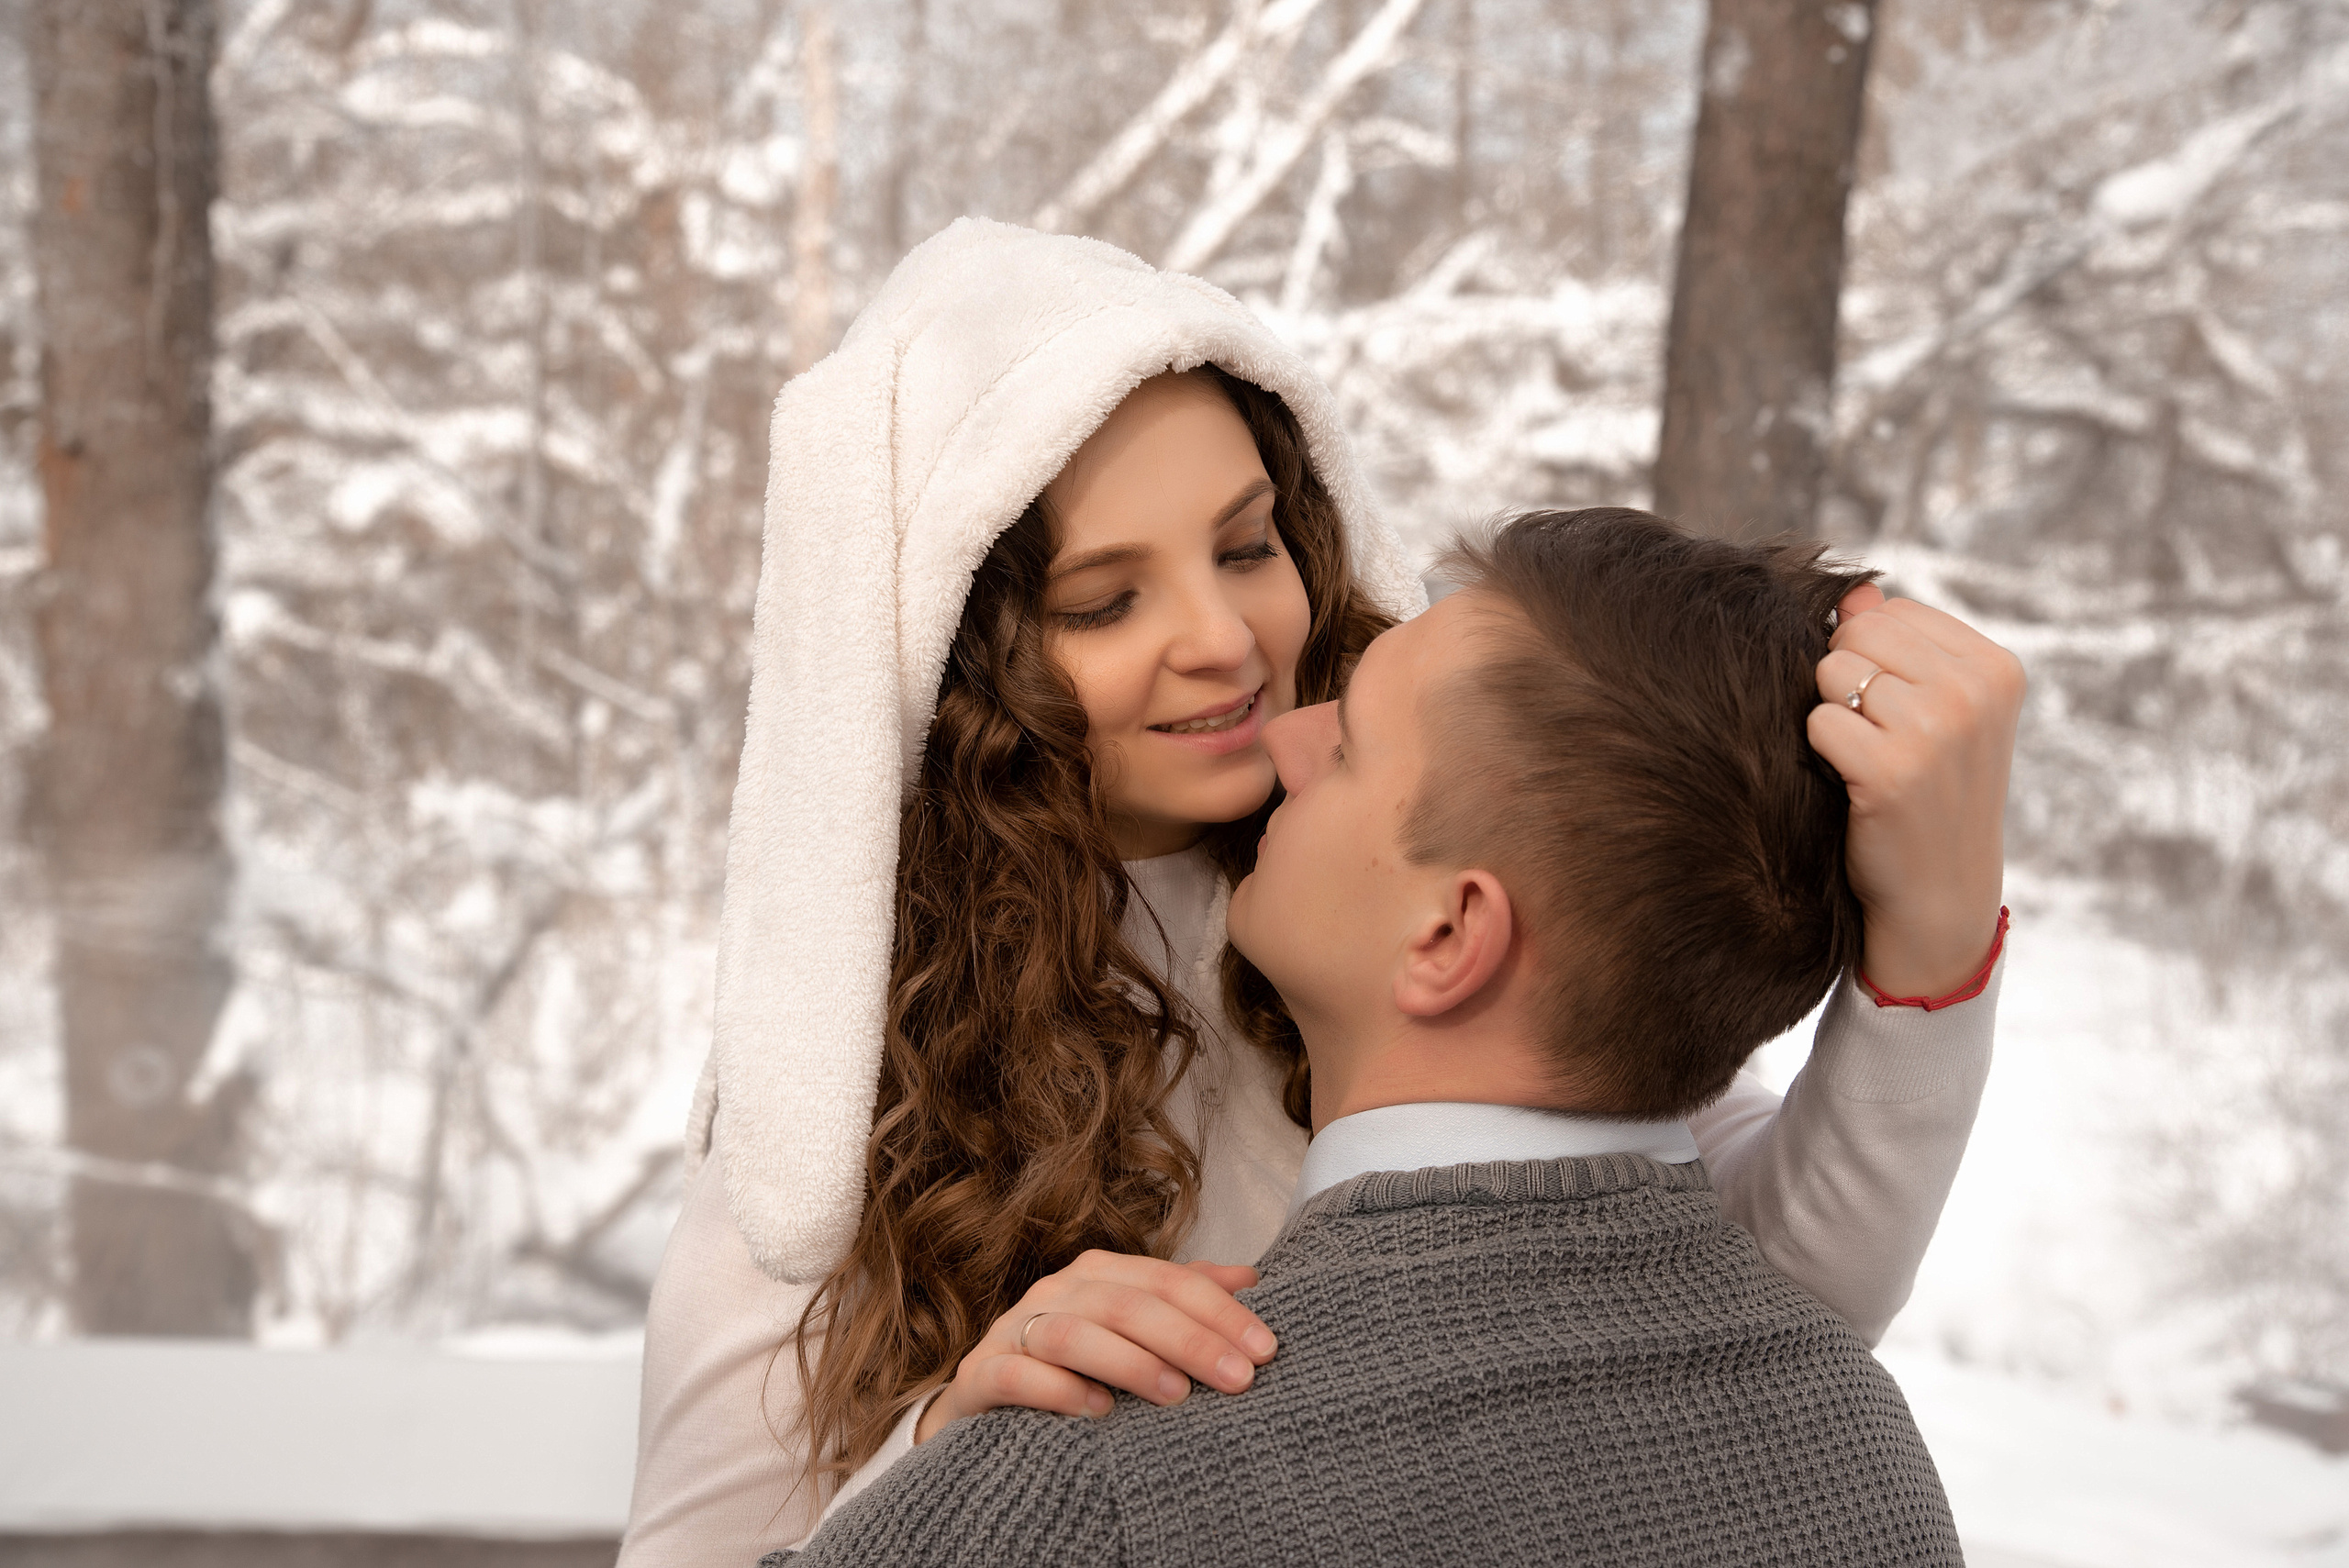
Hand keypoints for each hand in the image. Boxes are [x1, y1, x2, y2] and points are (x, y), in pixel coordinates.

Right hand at [914, 1252, 1276, 1442]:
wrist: (987, 1398)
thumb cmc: (1076, 1361)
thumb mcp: (1133, 1326)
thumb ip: (1185, 1299)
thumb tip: (1251, 1279)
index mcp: (1098, 1273)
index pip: (1167, 1280)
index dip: (1219, 1311)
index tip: (1266, 1349)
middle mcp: (1057, 1291)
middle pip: (1127, 1303)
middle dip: (1189, 1339)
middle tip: (1239, 1378)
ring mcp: (1015, 1330)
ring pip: (1072, 1333)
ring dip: (1129, 1362)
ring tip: (1177, 1396)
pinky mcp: (983, 1373)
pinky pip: (1017, 1375)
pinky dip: (1058, 1390)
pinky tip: (1099, 1412)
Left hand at [1809, 584, 2025, 998]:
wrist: (1941, 896)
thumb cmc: (1930, 796)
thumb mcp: (1935, 712)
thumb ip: (1896, 645)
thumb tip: (1851, 591)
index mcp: (1995, 668)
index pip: (1891, 612)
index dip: (1873, 660)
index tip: (1903, 716)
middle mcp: (1974, 691)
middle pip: (1857, 634)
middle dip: (1846, 680)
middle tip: (1877, 739)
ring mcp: (1935, 729)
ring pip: (1832, 674)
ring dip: (1834, 719)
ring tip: (1868, 762)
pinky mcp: (1891, 770)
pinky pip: (1817, 721)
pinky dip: (1820, 753)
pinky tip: (1855, 785)